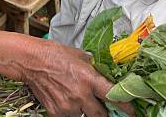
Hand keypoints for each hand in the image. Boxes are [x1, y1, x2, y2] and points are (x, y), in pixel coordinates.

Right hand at [0, 31, 134, 116]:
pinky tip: (67, 99)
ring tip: (79, 97)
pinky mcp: (57, 113)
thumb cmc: (56, 54)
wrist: (31, 61)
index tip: (134, 111)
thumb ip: (96, 67)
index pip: (114, 96)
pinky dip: (72, 111)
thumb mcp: (81, 56)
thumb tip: (110, 73)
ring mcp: (68, 107)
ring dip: (86, 111)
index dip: (127, 106)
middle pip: (102, 115)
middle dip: (105, 113)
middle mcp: (80, 95)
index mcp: (89, 78)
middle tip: (106, 108)